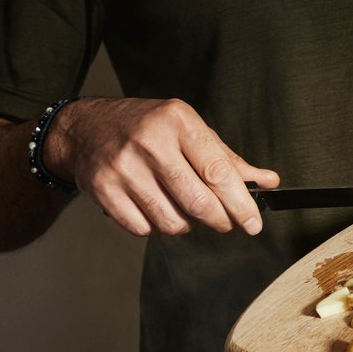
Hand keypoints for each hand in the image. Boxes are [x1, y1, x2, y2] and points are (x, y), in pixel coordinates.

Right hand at [45, 97, 279, 235]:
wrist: (85, 128)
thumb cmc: (145, 128)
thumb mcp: (188, 129)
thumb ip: (227, 158)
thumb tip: (267, 181)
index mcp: (177, 121)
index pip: (217, 171)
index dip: (240, 204)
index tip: (253, 223)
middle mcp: (149, 142)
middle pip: (198, 202)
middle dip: (220, 221)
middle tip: (226, 223)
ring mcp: (123, 168)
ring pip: (172, 222)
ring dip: (187, 225)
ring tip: (184, 209)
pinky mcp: (104, 191)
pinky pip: (144, 229)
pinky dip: (157, 227)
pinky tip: (156, 209)